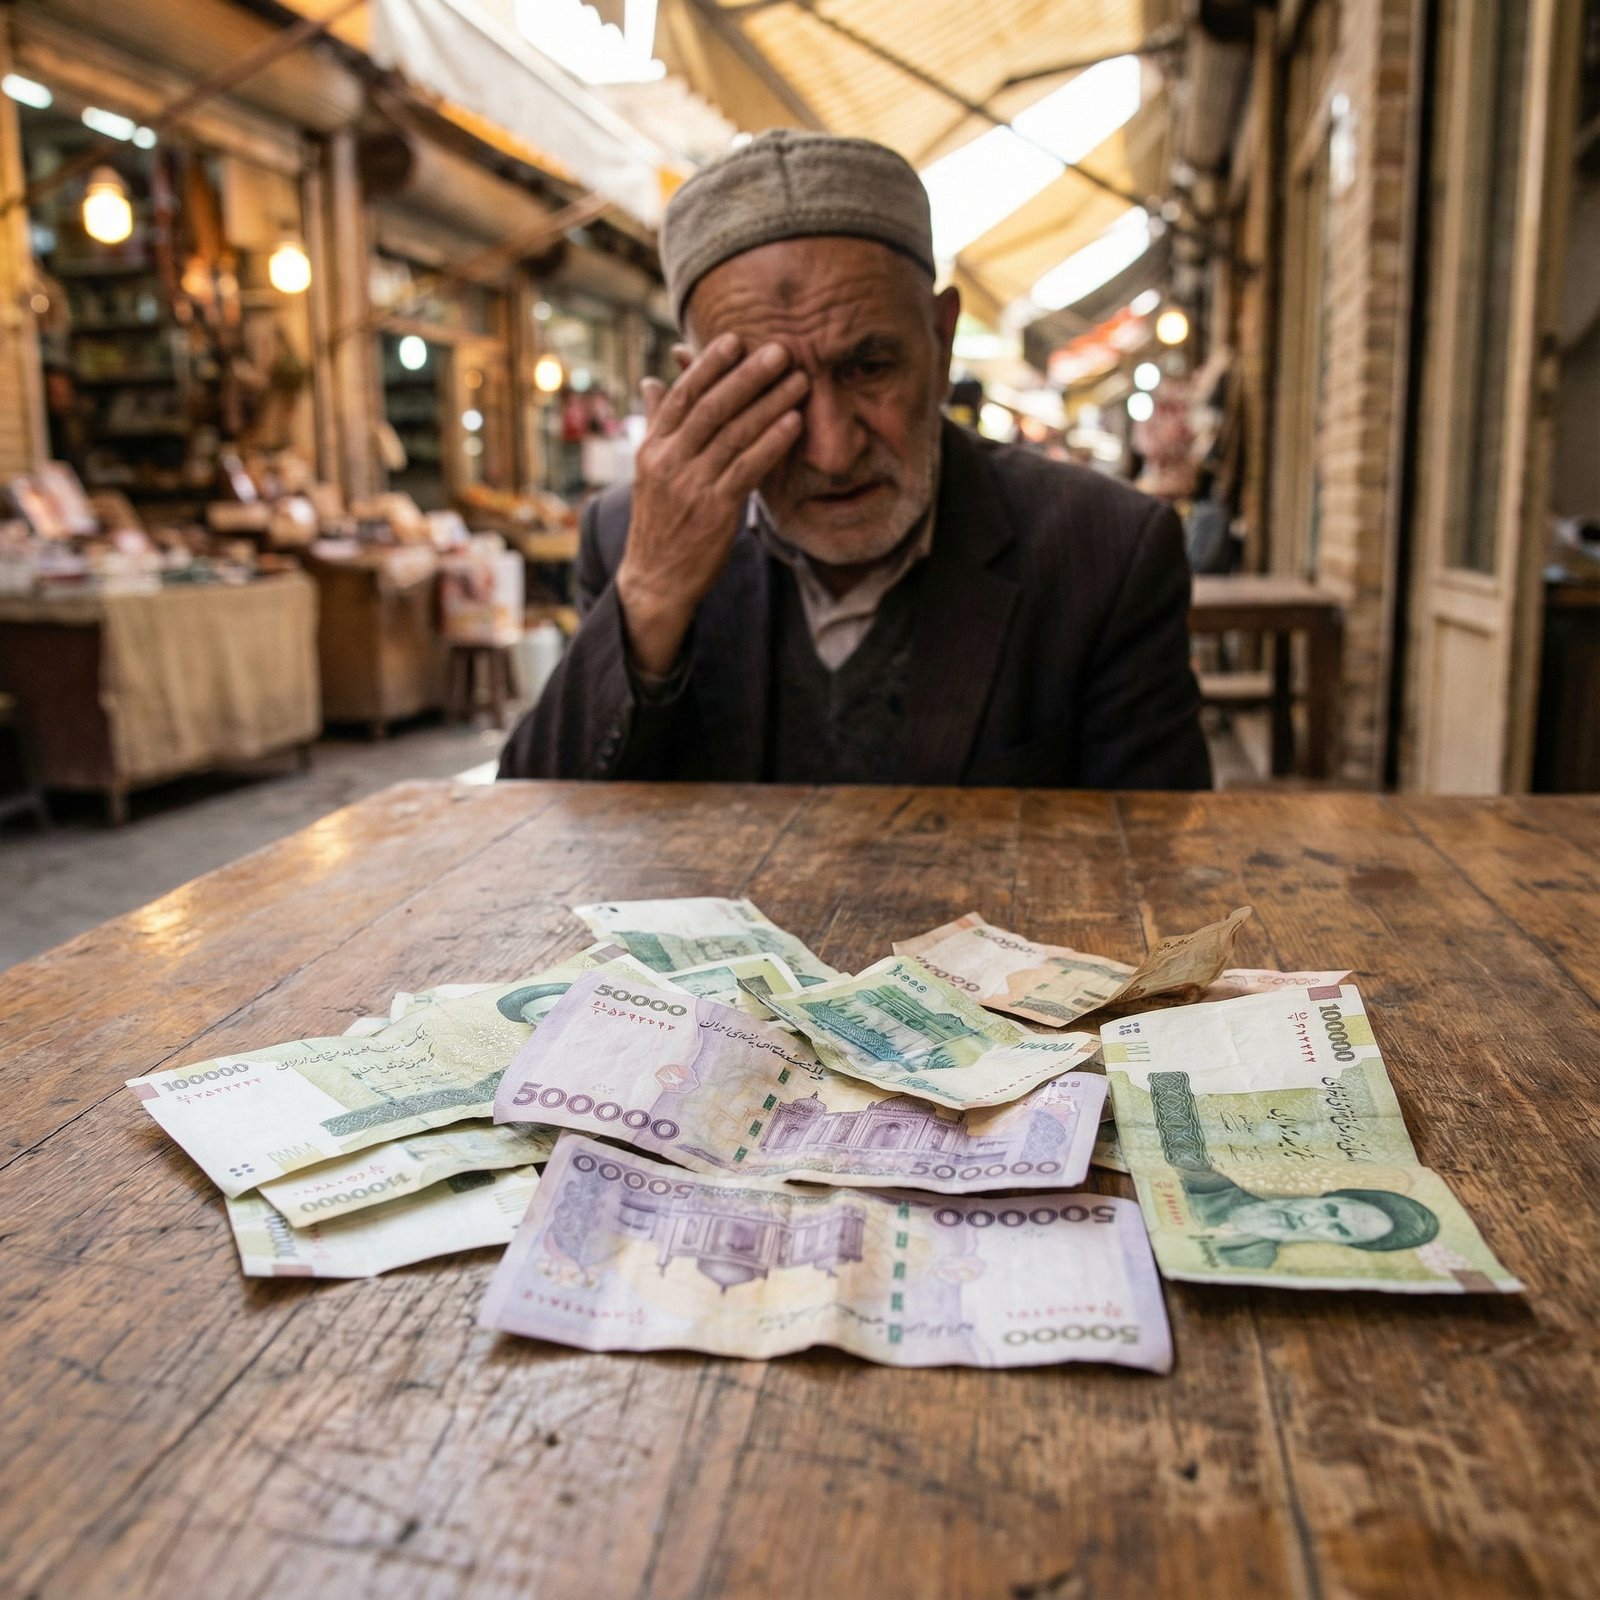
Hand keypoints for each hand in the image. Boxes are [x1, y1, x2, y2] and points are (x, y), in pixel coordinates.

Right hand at [615, 334, 807, 675]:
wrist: (656, 578)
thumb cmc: (660, 521)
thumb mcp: (650, 471)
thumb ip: (657, 424)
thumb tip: (651, 381)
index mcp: (652, 447)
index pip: (682, 395)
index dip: (709, 365)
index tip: (736, 339)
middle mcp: (668, 462)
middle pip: (712, 408)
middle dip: (748, 375)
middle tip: (780, 349)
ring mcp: (691, 486)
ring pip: (734, 434)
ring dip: (770, 404)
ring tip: (798, 380)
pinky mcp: (715, 510)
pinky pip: (748, 468)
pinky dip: (772, 442)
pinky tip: (793, 423)